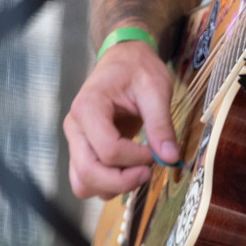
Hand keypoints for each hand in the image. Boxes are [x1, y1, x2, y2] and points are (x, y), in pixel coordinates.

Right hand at [65, 39, 178, 200]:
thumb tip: (170, 158)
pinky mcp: (82, 149)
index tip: (157, 152)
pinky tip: (129, 169)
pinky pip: (87, 179)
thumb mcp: (156, 89)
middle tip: (148, 170)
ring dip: (113, 186)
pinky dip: (108, 184)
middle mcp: (75, 127)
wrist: (124, 59)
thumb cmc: (138, 69)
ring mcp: (76, 140)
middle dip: (122, 181)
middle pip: (87, 173)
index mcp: (88, 107)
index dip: (136, 158)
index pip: (108, 150)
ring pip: (83, 183)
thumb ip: (161, 124)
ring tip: (138, 169)